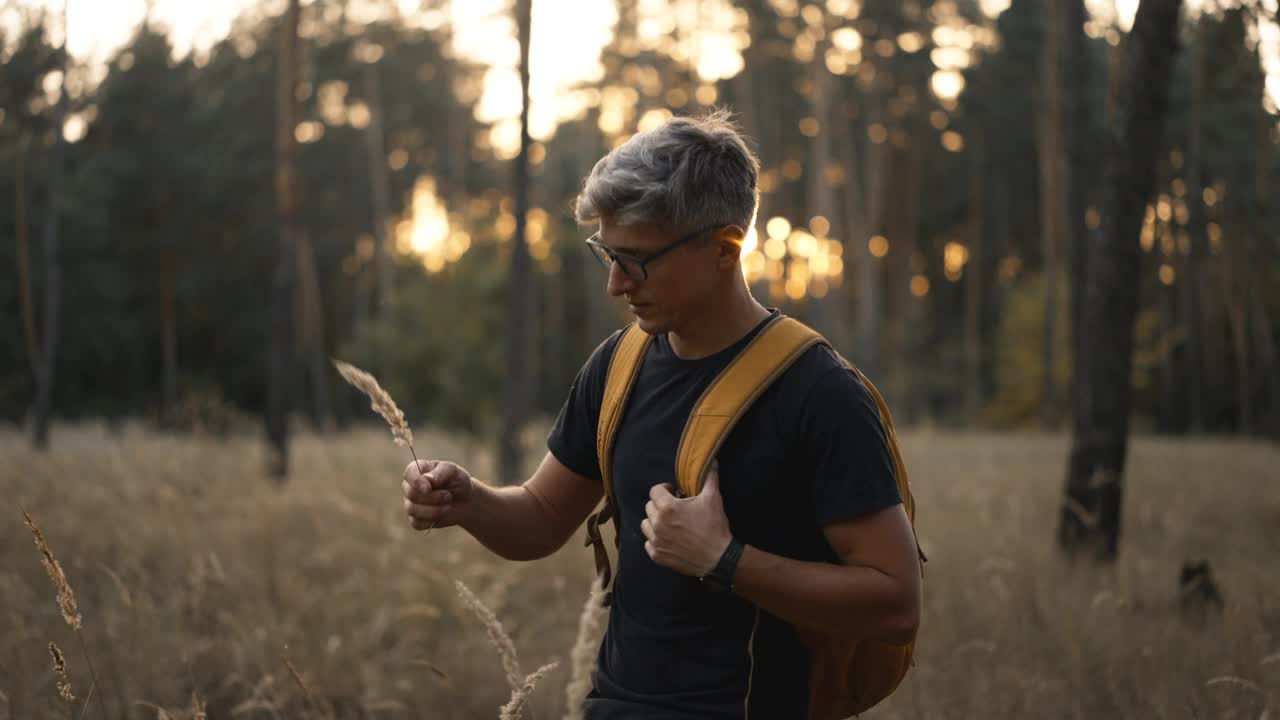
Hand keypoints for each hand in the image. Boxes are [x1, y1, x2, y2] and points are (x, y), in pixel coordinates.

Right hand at [403, 460, 473, 530]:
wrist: (465, 501)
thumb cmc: (457, 482)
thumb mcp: (453, 472)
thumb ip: (440, 473)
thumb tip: (426, 479)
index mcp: (418, 470)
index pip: (409, 473)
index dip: (416, 481)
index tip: (428, 489)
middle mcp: (410, 486)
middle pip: (411, 494)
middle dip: (433, 497)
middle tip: (448, 496)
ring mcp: (411, 503)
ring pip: (412, 510)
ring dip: (434, 510)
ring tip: (448, 505)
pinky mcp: (415, 519)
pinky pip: (416, 523)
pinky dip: (432, 520)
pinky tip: (441, 514)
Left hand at [640, 460, 732, 576]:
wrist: (718, 558)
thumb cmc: (714, 526)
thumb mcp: (713, 498)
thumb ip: (709, 477)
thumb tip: (712, 461)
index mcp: (667, 507)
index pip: (654, 491)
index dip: (665, 489)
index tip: (674, 493)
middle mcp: (657, 523)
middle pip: (649, 507)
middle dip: (660, 505)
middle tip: (674, 508)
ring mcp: (656, 540)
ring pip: (646, 524)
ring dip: (655, 521)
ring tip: (669, 523)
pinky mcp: (657, 555)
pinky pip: (648, 543)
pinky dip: (655, 540)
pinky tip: (668, 538)